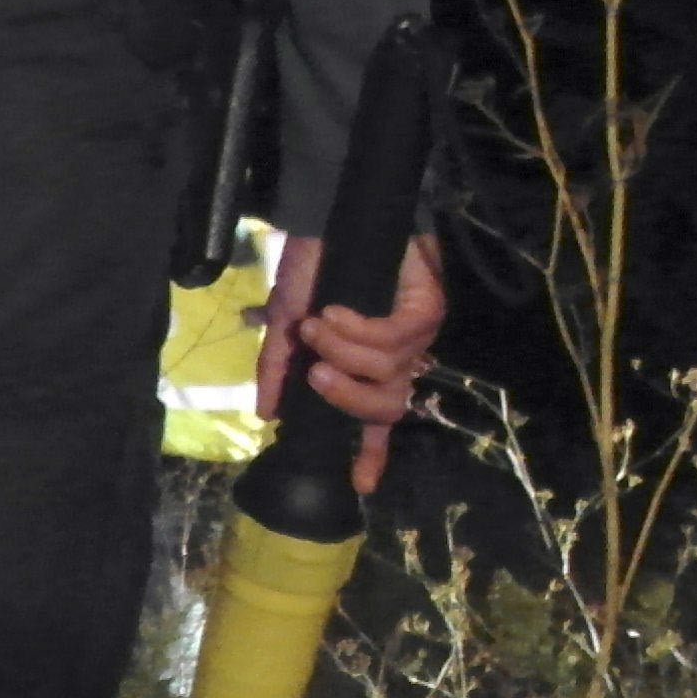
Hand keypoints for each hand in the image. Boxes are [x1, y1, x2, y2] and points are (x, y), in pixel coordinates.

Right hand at [257, 230, 446, 494]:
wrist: (332, 213)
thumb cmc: (314, 266)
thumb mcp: (286, 319)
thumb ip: (279, 366)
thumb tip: (268, 412)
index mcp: (366, 367)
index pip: (375, 419)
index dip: (369, 452)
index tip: (357, 483)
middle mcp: (397, 358)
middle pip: (387, 406)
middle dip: (348, 397)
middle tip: (314, 374)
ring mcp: (417, 336)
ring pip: (389, 373)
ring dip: (344, 351)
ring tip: (316, 324)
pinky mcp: (428, 308)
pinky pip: (395, 340)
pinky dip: (359, 330)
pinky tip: (337, 312)